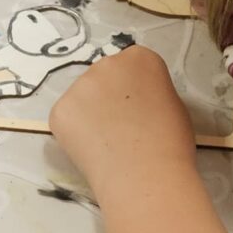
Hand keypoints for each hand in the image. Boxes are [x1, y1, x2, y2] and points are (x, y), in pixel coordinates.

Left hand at [50, 45, 195, 182]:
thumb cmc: (170, 143)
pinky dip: (75, 133)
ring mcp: (79, 85)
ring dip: (91, 114)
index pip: (133, 65)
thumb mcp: (173, 105)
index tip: (141, 110)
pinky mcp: (59, 110)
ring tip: (107, 143)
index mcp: (140, 58)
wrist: (145, 175)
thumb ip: (152, 93)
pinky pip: (67, 119)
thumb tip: (137, 102)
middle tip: (121, 128)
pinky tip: (92, 150)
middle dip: (109, 97)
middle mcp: (106, 63)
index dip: (136, 90)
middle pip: (105, 76)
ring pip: (84, 98)